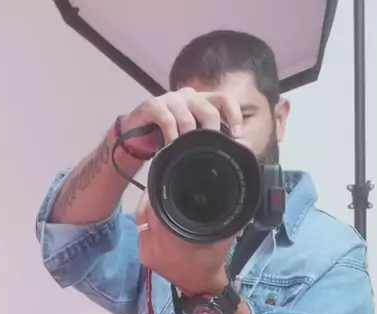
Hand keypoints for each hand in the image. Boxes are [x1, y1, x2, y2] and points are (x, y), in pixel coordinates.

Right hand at [121, 87, 242, 159]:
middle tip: (209, 150)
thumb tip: (242, 146)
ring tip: (186, 154)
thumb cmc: (167, 139)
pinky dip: (171, 137)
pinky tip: (170, 149)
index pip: (224, 99)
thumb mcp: (192, 140)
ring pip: (188, 118)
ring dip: (188, 139)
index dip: (233, 114)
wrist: (134, 139)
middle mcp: (188, 96)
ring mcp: (170, 99)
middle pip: (208, 109)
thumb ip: (211, 139)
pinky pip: (167, 121)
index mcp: (201, 101)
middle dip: (211, 132)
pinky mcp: (152, 106)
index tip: (237, 135)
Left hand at [136, 190, 231, 295]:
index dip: (159, 190)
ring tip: (159, 194)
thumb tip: (222, 194)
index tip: (164, 178)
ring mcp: (145, 252)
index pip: (156, 206)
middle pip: (145, 210)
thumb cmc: (212, 261)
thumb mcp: (221, 236)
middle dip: (153, 196)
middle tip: (161, 183)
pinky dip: (147, 219)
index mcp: (169, 240)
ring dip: (148, 206)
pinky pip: (141, 230)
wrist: (202, 286)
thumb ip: (221, 216)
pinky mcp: (143, 255)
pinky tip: (156, 213)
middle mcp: (153, 246)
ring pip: (140, 219)